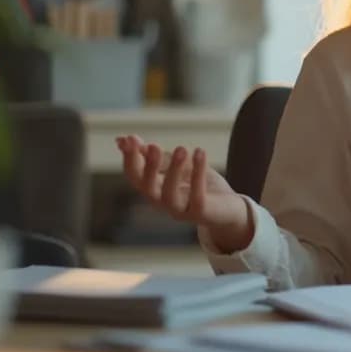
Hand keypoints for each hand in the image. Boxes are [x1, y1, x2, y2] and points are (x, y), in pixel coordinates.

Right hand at [118, 135, 252, 251]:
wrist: (228, 207)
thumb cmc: (197, 184)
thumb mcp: (174, 164)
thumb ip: (152, 154)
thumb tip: (123, 139)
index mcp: (153, 188)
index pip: (134, 175)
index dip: (130, 158)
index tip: (130, 138)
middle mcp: (162, 202)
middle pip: (147, 188)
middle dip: (149, 167)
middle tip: (153, 146)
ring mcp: (180, 210)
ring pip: (169, 195)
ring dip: (174, 171)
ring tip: (182, 148)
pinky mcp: (201, 213)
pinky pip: (197, 196)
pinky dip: (198, 175)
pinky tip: (200, 153)